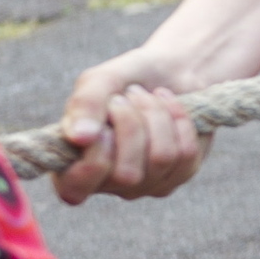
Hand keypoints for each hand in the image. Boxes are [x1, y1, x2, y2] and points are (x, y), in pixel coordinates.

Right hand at [55, 48, 214, 203]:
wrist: (174, 67)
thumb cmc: (128, 77)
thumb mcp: (100, 80)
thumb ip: (84, 104)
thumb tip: (80, 137)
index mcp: (74, 165)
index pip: (75, 191)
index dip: (92, 163)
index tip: (102, 126)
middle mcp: (109, 183)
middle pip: (126, 174)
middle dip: (130, 124)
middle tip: (126, 96)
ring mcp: (147, 183)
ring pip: (160, 159)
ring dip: (155, 115)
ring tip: (145, 95)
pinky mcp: (181, 173)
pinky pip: (185, 153)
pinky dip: (177, 118)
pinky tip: (167, 102)